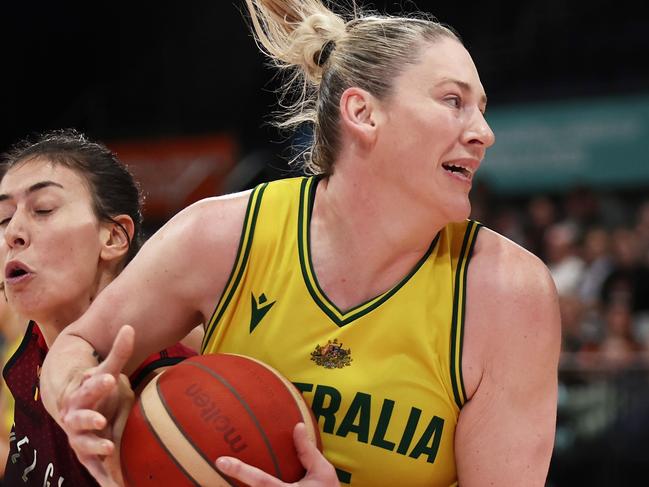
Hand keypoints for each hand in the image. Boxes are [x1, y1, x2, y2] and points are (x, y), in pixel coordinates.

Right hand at [59, 325, 134, 486]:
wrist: (79, 410)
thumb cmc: (98, 389)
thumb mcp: (107, 370)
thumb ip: (119, 352)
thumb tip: (129, 326)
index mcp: (82, 394)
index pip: (89, 387)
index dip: (98, 384)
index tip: (110, 378)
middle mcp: (76, 417)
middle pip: (79, 418)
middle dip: (89, 419)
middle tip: (100, 420)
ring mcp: (79, 437)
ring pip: (83, 444)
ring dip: (95, 447)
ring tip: (109, 448)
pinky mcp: (87, 455)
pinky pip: (95, 468)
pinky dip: (104, 477)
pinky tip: (117, 485)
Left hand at [216, 423, 339, 486]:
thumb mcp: (323, 471)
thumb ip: (307, 451)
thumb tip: (296, 425)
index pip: (260, 481)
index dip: (240, 470)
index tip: (221, 461)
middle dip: (230, 484)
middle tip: (216, 464)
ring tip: (216, 475)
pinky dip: (250, 485)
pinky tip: (238, 480)